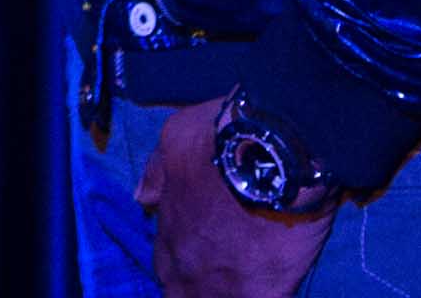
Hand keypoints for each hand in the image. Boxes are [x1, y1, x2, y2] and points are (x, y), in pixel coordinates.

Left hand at [135, 99, 336, 297]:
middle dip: (196, 288)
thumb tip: (144, 199)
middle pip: (182, 293)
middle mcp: (187, 264)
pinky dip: (258, 296)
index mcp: (169, 230)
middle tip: (219, 274)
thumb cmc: (222, 138)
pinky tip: (268, 288)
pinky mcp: (262, 295)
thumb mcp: (176, 137)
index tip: (196, 256)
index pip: (166, 261)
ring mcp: (223, 285)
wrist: (276, 151)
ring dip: (224, 293)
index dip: (181, 261)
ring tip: (240, 284)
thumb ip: (159, 171)